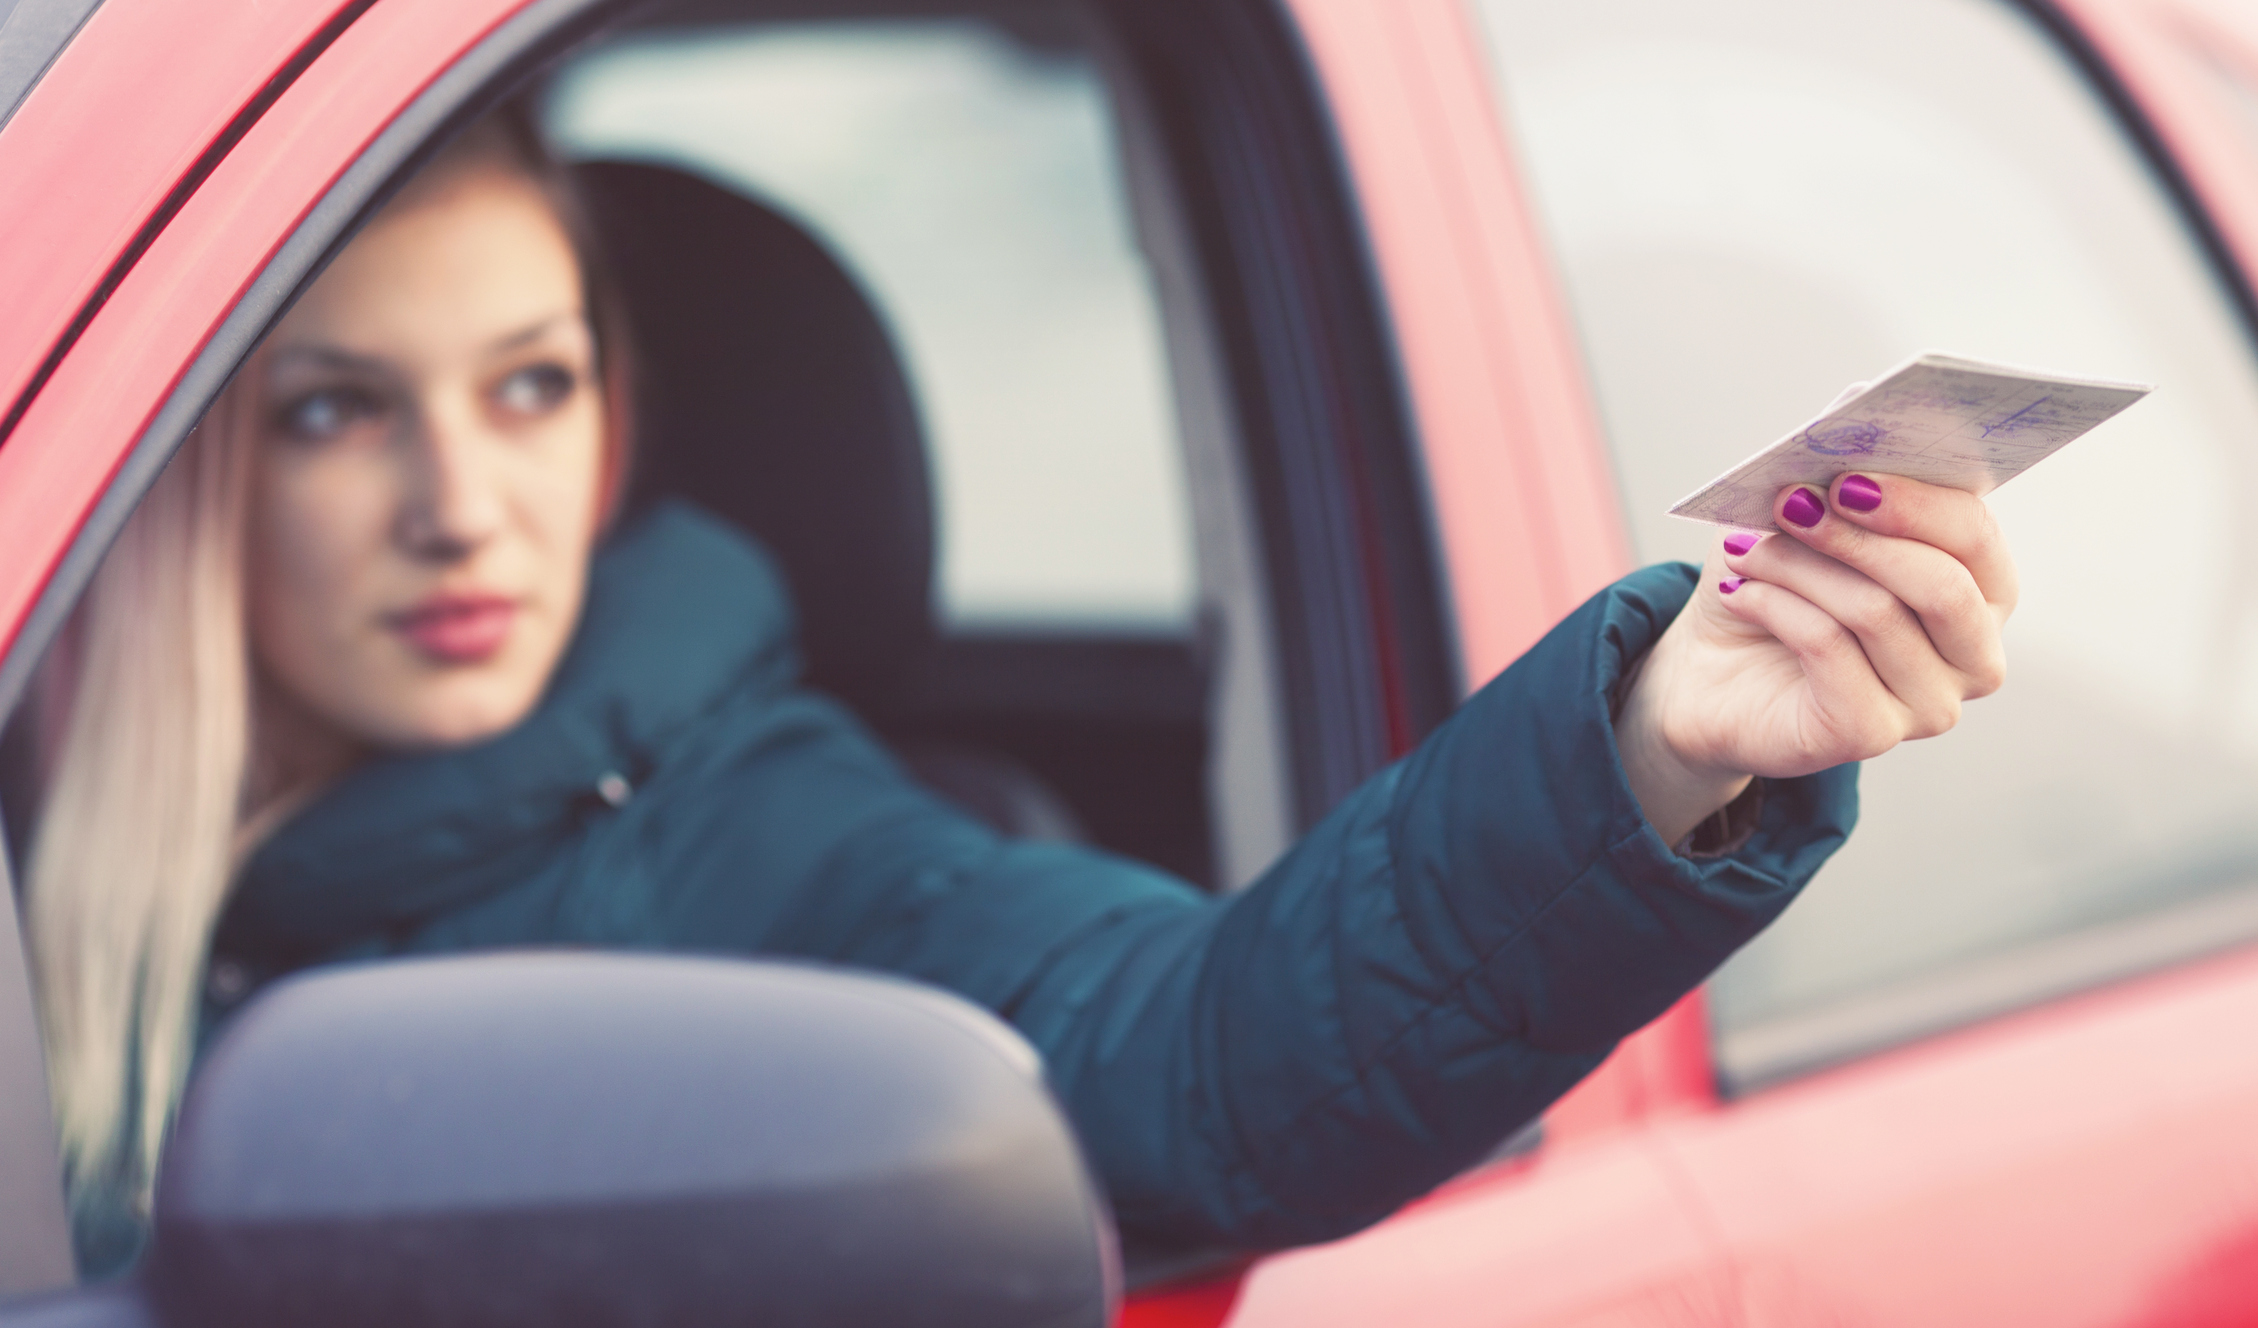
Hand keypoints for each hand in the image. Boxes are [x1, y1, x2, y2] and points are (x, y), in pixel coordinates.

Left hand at [1616, 472, 2017, 845]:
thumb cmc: (1778, 594)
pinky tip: (1740, 592)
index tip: (1846, 477)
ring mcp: (1929, 705)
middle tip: (1792, 503)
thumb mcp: (1803, 529)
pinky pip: (1830, 649)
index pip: (1975, 540)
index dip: (1916, 502)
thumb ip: (1837, 493)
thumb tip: (1840, 461)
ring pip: (1876, 613)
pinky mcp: (1870, 733)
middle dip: (1858, 536)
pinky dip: (1776, 607)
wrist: (1713, 676)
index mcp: (1981, 594)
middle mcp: (1973, 657)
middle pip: (1941, 584)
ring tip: (1744, 549)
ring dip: (1799, 567)